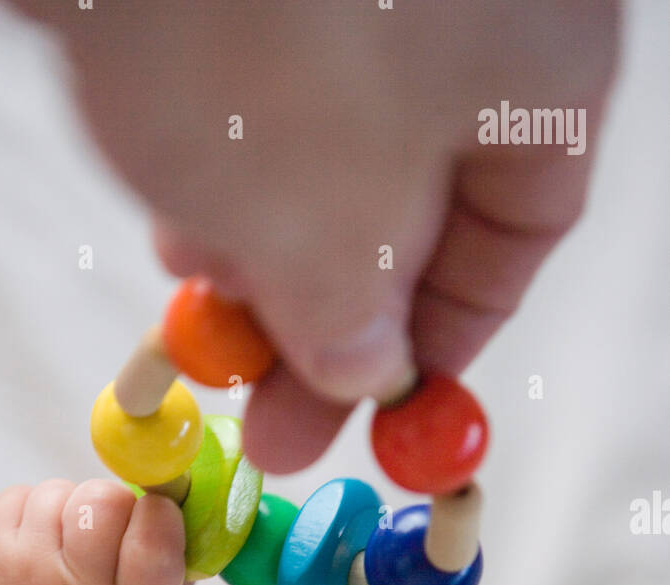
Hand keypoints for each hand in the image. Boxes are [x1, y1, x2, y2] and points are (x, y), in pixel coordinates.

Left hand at [0, 478, 188, 584]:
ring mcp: (21, 573)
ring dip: (73, 506)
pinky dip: (37, 508)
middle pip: (100, 501)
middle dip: (115, 502)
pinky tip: (44, 543)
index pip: (151, 547)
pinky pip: (20, 494)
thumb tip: (188, 484)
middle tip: (114, 528)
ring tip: (74, 545)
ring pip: (59, 491)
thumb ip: (182, 558)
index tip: (160, 511)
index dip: (160, 516)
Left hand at [25, 0, 618, 471]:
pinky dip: (229, 179)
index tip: (383, 413)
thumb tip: (357, 371)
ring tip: (208, 327)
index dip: (451, 335)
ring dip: (272, 259)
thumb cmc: (259, 44)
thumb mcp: (328, 230)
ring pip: (332, 150)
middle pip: (419, 192)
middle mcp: (461, 6)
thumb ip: (355, 320)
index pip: (527, 219)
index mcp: (534, 57)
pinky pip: (264, 99)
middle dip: (334, 314)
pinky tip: (176, 231)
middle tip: (271, 417)